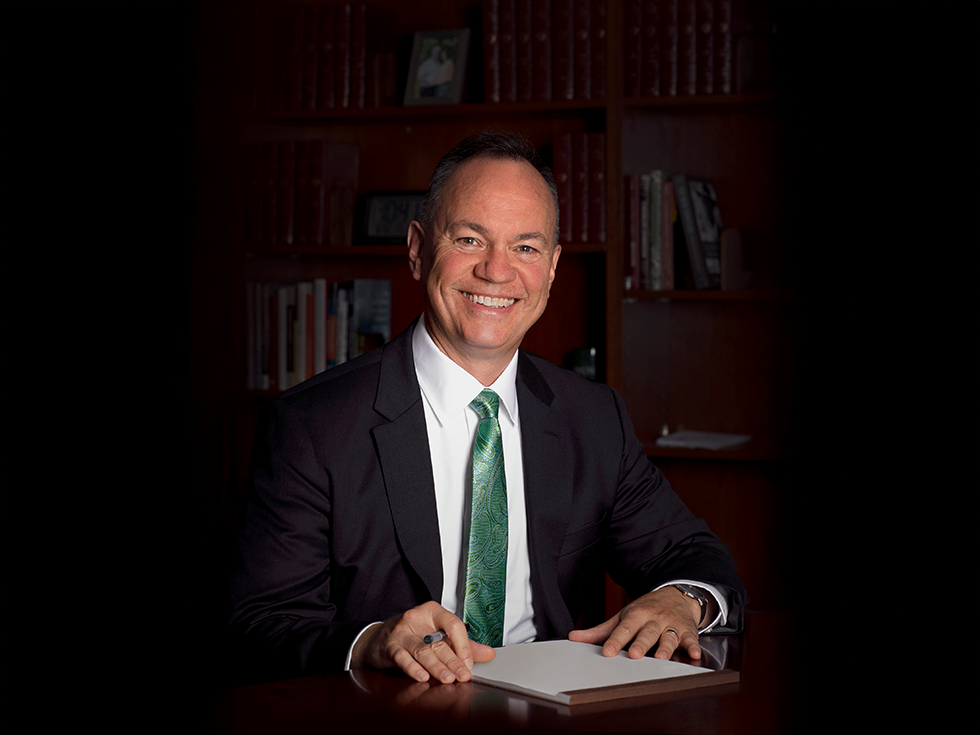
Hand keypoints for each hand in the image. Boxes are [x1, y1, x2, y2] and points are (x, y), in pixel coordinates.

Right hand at [350, 601, 494, 682]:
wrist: (379, 638)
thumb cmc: (413, 635)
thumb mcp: (438, 634)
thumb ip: (463, 645)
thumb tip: (488, 653)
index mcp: (433, 612)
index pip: (453, 624)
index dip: (463, 645)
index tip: (469, 662)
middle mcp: (416, 618)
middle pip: (439, 642)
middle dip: (453, 661)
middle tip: (463, 675)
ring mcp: (402, 632)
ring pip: (423, 650)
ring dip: (437, 667)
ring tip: (447, 678)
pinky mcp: (390, 646)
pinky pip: (403, 657)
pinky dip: (413, 668)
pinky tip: (423, 677)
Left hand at [568, 586, 702, 660]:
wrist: (676, 595)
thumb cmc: (645, 610)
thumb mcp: (622, 616)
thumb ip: (600, 630)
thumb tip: (573, 637)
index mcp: (635, 615)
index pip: (623, 629)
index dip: (615, 641)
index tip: (607, 652)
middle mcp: (653, 620)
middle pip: (646, 633)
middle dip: (641, 643)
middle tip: (634, 655)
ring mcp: (671, 625)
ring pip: (668, 637)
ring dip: (666, 648)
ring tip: (661, 658)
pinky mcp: (688, 632)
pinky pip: (691, 640)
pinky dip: (693, 647)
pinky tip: (694, 655)